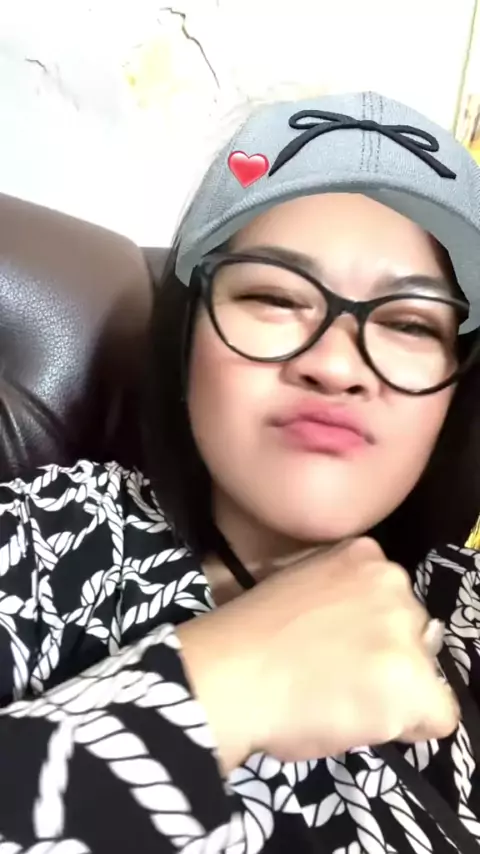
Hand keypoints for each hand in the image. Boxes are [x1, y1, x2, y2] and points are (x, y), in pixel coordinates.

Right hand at [178, 537, 458, 772]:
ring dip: (392, 693)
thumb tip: (354, 631)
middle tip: (336, 678)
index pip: (393, 601)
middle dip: (385, 659)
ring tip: (340, 702)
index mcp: (364, 555)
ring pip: (425, 676)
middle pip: (415, 634)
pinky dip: (408, 729)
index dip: (369, 634)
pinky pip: (439, 717)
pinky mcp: (413, 681)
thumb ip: (336, 595)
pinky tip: (362, 722)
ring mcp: (405, 631)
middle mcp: (394, 583)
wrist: (231, 674)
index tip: (336, 650)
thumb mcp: (295, 583)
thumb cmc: (246, 636)